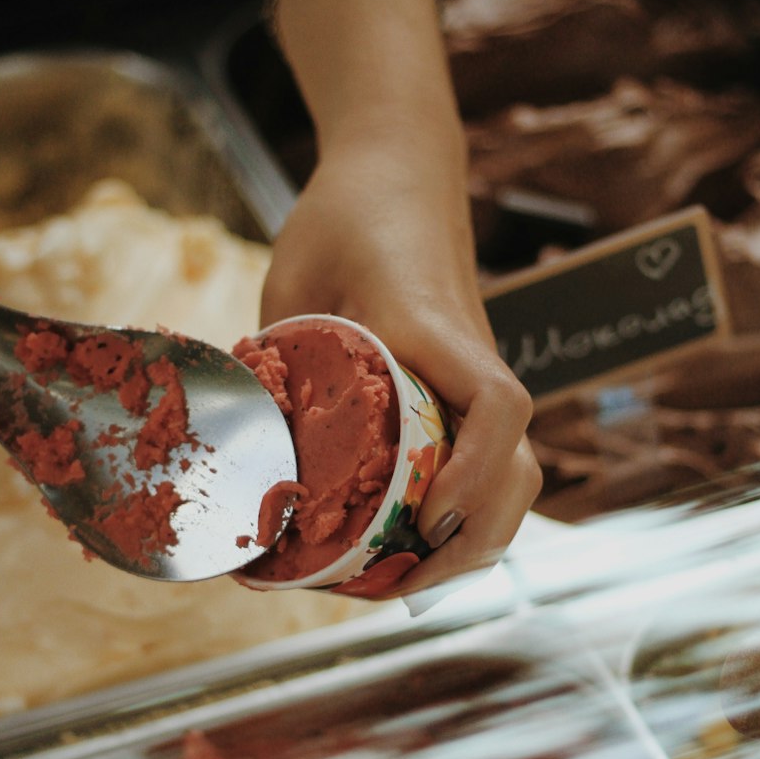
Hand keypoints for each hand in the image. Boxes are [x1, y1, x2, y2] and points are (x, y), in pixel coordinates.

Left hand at [261, 114, 541, 597]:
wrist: (395, 172)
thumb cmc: (342, 217)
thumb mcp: (293, 282)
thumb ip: (275, 359)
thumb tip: (239, 458)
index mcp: (439, 332)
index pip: (499, 407)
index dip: (473, 473)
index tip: (427, 517)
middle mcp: (474, 365)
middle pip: (520, 471)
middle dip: (470, 545)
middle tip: (396, 587)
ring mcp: (477, 384)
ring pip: (512, 480)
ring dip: (469, 545)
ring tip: (400, 585)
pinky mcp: (465, 395)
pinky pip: (487, 466)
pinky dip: (461, 518)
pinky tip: (409, 549)